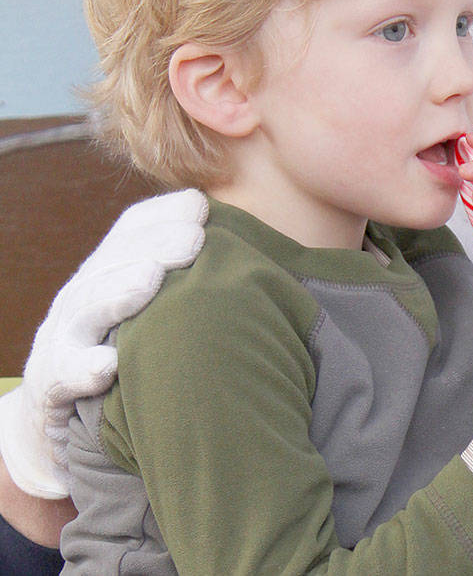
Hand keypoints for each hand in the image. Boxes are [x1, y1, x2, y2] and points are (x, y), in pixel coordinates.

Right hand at [0, 189, 206, 495]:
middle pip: (113, 261)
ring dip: (116, 293)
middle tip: (194, 240)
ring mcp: (63, 338)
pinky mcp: (50, 382)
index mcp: (113, 270)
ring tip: (149, 280)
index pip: (132, 229)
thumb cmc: (134, 354)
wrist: (65, 420)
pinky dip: (83, 368)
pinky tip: (108, 366)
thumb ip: (199, 281)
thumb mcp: (161, 310)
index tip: (202, 210)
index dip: (163, 217)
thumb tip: (264, 258)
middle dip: (153, 246)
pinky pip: (62, 373)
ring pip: (85, 308)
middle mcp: (85, 295)